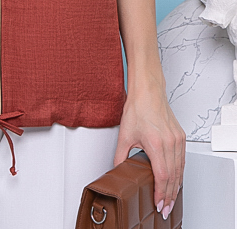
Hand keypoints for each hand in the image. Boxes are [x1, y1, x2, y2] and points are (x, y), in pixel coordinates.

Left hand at [114, 79, 184, 220]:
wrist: (148, 91)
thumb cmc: (138, 108)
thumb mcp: (125, 134)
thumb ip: (120, 156)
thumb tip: (117, 170)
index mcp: (156, 143)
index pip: (162, 175)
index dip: (160, 193)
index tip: (158, 203)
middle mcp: (169, 142)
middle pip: (173, 176)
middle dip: (169, 195)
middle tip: (165, 208)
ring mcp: (177, 139)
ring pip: (180, 169)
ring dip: (176, 186)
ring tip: (170, 199)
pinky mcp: (180, 136)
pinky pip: (182, 160)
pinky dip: (180, 173)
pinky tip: (176, 180)